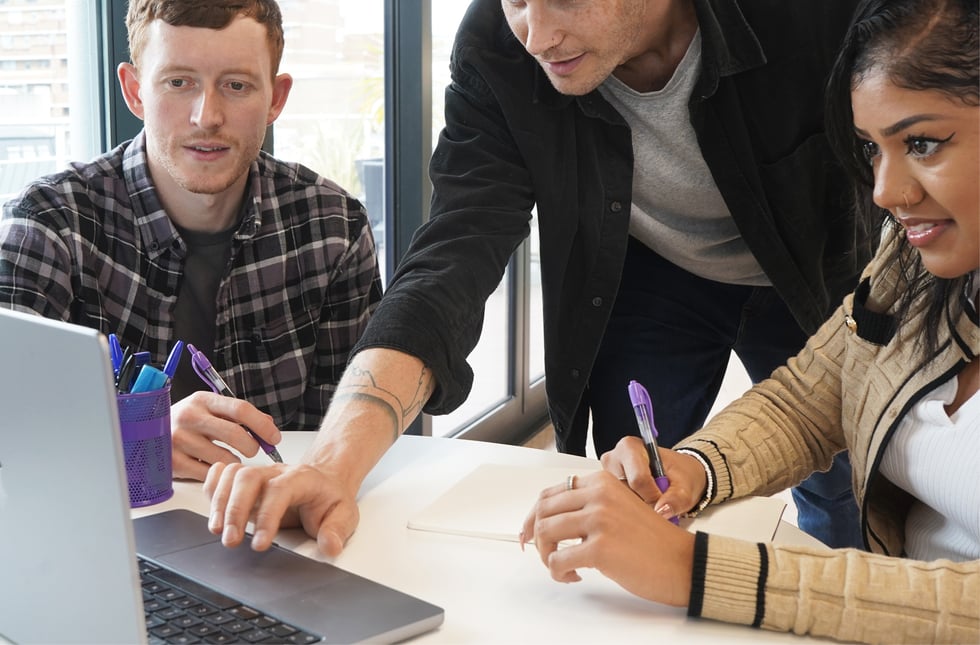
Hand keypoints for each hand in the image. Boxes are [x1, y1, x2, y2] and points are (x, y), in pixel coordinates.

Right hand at [170, 391, 281, 480]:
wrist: (144, 435)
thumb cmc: (186, 423)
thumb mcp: (209, 410)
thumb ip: (238, 416)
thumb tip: (268, 426)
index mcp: (202, 400)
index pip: (240, 409)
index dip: (262, 425)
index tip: (274, 437)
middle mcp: (189, 417)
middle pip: (235, 434)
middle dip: (252, 446)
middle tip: (253, 451)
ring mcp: (179, 440)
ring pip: (224, 457)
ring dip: (234, 462)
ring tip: (228, 457)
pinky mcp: (173, 462)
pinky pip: (208, 473)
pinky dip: (217, 472)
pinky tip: (211, 465)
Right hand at [203, 460, 357, 556]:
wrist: (324, 483)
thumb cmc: (329, 499)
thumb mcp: (345, 515)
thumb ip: (337, 530)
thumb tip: (330, 546)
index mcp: (302, 478)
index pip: (280, 491)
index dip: (267, 517)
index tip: (260, 544)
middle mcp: (276, 473)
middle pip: (248, 478)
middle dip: (235, 510)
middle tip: (231, 541)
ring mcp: (259, 475)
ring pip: (232, 475)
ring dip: (220, 503)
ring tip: (218, 531)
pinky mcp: (245, 482)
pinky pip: (222, 474)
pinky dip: (212, 489)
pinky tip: (213, 511)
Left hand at [520, 470, 693, 605]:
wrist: (682, 562)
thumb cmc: (651, 540)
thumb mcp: (618, 507)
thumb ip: (588, 505)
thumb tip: (546, 520)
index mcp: (601, 481)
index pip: (549, 494)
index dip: (532, 516)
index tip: (528, 534)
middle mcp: (598, 495)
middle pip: (542, 512)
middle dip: (536, 538)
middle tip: (547, 555)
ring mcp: (599, 520)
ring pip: (545, 534)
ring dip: (547, 556)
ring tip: (564, 567)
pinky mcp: (600, 547)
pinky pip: (558, 560)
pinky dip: (559, 572)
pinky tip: (575, 576)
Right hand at [600, 436, 706, 520]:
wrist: (678, 473)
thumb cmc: (680, 474)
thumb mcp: (686, 487)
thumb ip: (676, 499)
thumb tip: (662, 511)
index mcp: (630, 447)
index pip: (637, 479)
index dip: (653, 495)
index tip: (664, 499)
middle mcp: (614, 458)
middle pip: (625, 491)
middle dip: (643, 501)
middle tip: (658, 501)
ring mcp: (607, 473)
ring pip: (619, 499)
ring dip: (637, 505)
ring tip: (651, 499)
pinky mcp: (606, 487)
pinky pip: (616, 503)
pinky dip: (631, 507)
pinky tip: (643, 502)